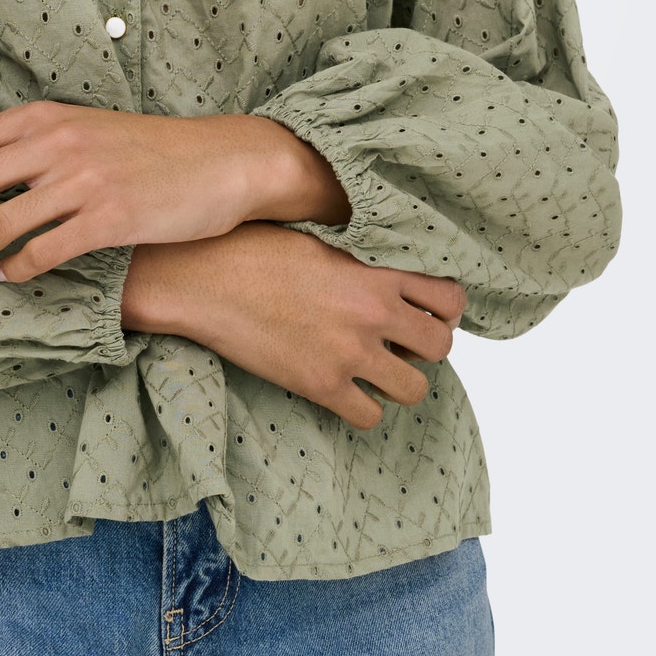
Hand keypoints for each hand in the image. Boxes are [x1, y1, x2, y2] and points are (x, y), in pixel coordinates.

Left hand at [0, 101, 279, 285]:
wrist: (221, 161)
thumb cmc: (148, 150)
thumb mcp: (83, 131)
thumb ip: (31, 147)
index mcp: (43, 117)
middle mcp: (56, 142)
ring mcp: (82, 178)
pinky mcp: (110, 216)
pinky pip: (46, 250)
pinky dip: (17, 269)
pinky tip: (5, 280)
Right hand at [124, 222, 467, 429]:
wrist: (205, 279)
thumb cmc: (253, 249)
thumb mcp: (319, 238)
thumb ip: (360, 257)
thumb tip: (382, 266)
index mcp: (374, 272)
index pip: (449, 297)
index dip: (446, 309)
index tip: (430, 312)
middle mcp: (372, 313)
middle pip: (441, 346)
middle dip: (427, 347)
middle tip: (403, 344)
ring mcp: (348, 353)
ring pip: (414, 388)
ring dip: (400, 381)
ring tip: (376, 370)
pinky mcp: (321, 385)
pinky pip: (370, 416)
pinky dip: (363, 408)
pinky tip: (346, 391)